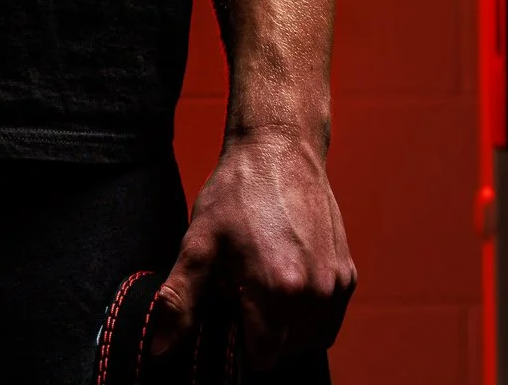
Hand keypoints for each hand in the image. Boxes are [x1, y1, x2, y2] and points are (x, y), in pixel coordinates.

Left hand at [149, 129, 354, 370]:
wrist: (279, 147)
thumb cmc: (236, 193)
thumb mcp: (199, 243)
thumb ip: (180, 301)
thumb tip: (159, 350)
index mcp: (279, 292)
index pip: (260, 360)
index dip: (237, 345)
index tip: (225, 314)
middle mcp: (316, 294)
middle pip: (284, 351)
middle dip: (260, 332)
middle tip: (238, 290)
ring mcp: (337, 285)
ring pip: (308, 338)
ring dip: (284, 327)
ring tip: (260, 283)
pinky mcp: (348, 274)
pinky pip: (328, 319)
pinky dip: (306, 315)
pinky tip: (284, 283)